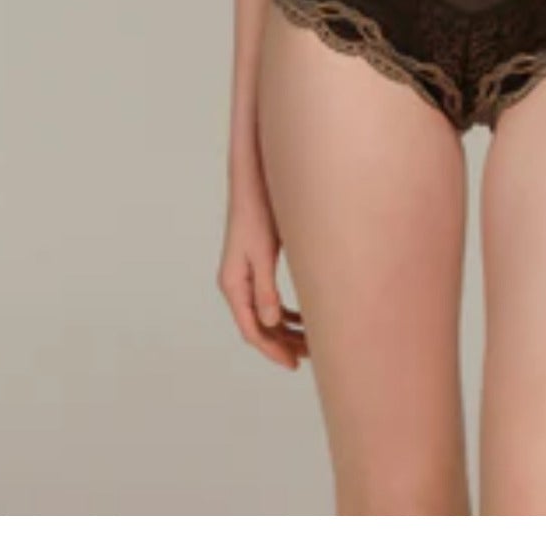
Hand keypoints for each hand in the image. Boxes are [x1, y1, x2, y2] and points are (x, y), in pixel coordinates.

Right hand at [217, 172, 308, 370]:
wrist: (253, 182)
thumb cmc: (257, 213)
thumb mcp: (263, 254)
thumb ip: (265, 290)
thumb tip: (269, 324)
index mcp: (233, 285)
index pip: (251, 330)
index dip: (272, 350)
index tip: (293, 364)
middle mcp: (236, 284)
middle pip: (258, 326)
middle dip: (282, 343)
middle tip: (309, 357)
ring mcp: (245, 275)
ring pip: (265, 314)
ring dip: (286, 329)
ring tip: (312, 342)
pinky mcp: (255, 265)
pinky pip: (269, 299)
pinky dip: (286, 312)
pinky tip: (305, 317)